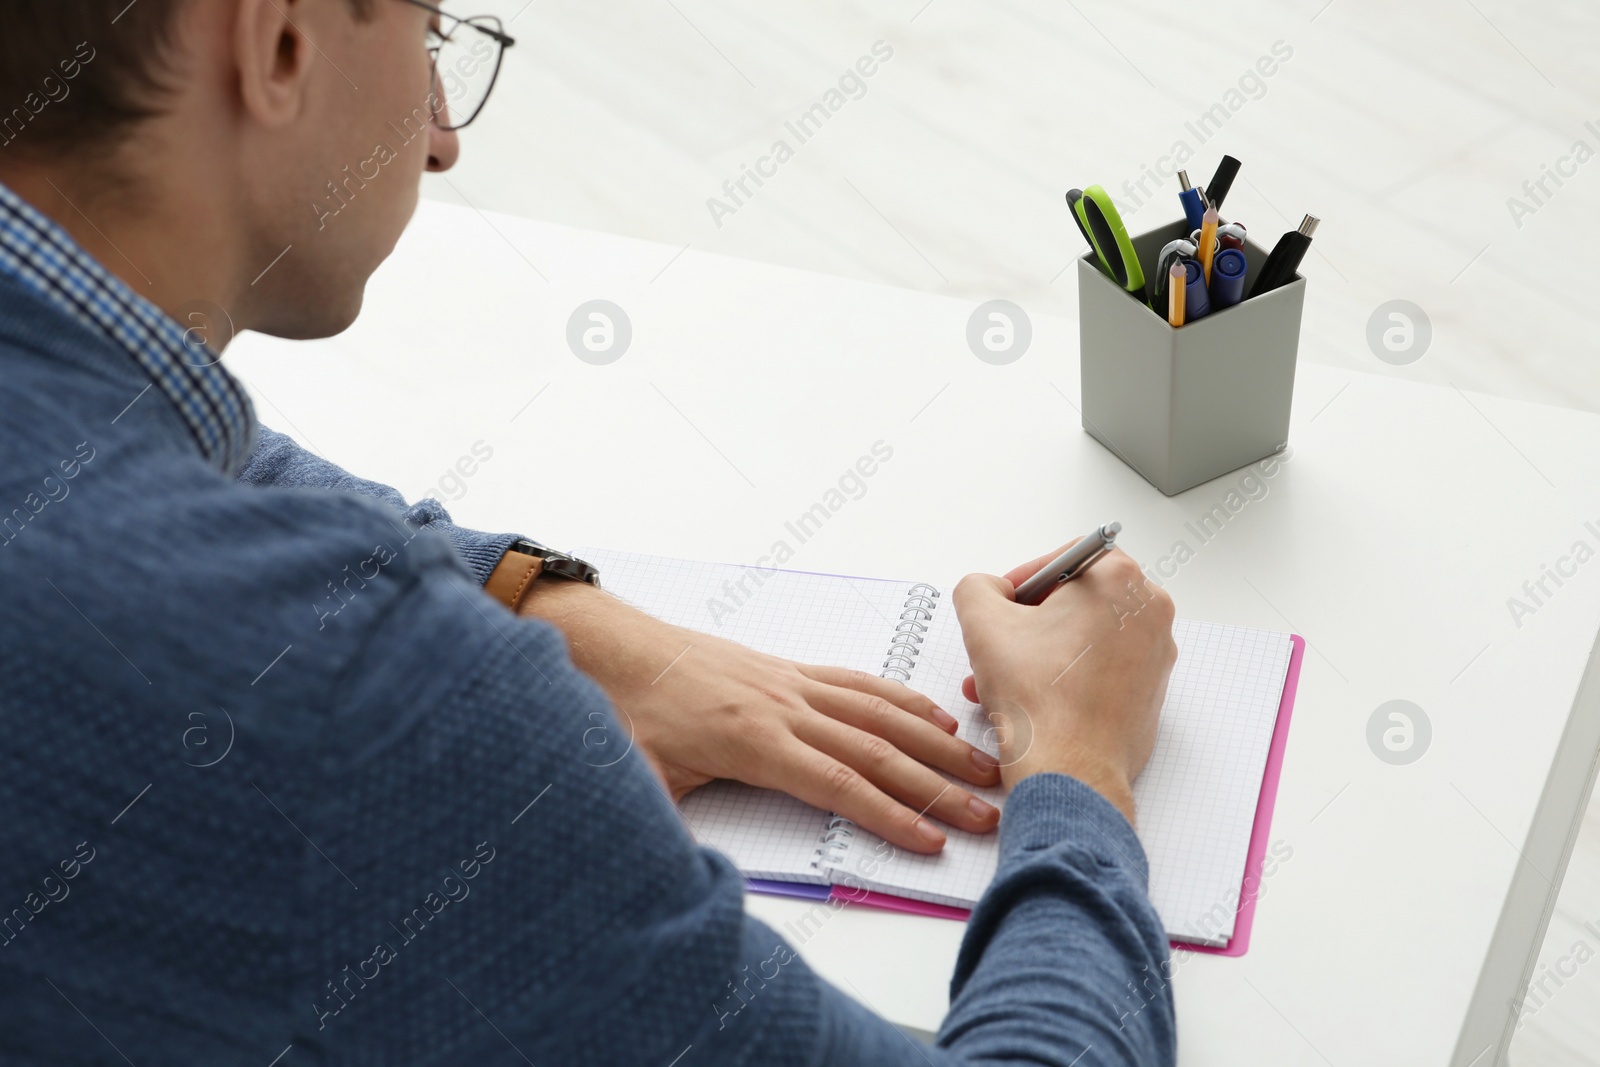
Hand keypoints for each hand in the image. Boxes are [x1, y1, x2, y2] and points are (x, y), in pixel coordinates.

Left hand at [520, 581, 1001, 853]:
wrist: (618, 646)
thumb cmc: (629, 711)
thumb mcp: (638, 778)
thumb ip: (667, 829)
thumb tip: (683, 881)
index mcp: (755, 741)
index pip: (839, 784)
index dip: (889, 816)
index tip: (933, 842)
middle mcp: (786, 708)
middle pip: (878, 751)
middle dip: (937, 786)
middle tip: (987, 812)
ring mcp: (793, 685)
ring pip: (881, 713)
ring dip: (938, 741)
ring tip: (985, 767)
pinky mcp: (792, 671)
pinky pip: (860, 684)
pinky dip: (904, 701)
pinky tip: (937, 717)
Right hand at [951, 542, 1176, 822]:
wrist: (1068, 770)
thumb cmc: (1037, 699)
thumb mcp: (982, 622)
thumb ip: (978, 587)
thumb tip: (989, 590)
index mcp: (1119, 580)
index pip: (1065, 558)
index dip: (1025, 579)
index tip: (1005, 603)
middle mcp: (1149, 612)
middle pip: (1078, 600)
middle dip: (1031, 623)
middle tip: (1002, 643)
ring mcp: (1156, 656)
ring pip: (1088, 638)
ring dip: (1043, 653)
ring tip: (1006, 679)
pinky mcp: (1152, 693)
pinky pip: (1104, 670)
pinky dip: (1070, 677)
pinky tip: (1036, 700)